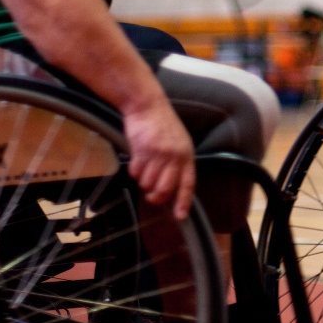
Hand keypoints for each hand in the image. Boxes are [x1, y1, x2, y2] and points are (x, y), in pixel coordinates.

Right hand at [123, 96, 196, 219]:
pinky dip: (134, 170)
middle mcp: (175, 157)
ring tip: (144, 166)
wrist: (147, 105)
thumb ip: (177, 163)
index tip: (180, 216)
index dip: (183, 201)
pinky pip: (136, 173)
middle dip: (156, 196)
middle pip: (165, 189)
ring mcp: (159, 154)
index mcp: (187, 155)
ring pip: (148, 183)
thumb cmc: (162, 125)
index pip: (188, 183)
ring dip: (143, 180)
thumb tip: (170, 187)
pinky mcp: (143, 151)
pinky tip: (136, 158)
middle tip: (151, 195)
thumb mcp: (178, 143)